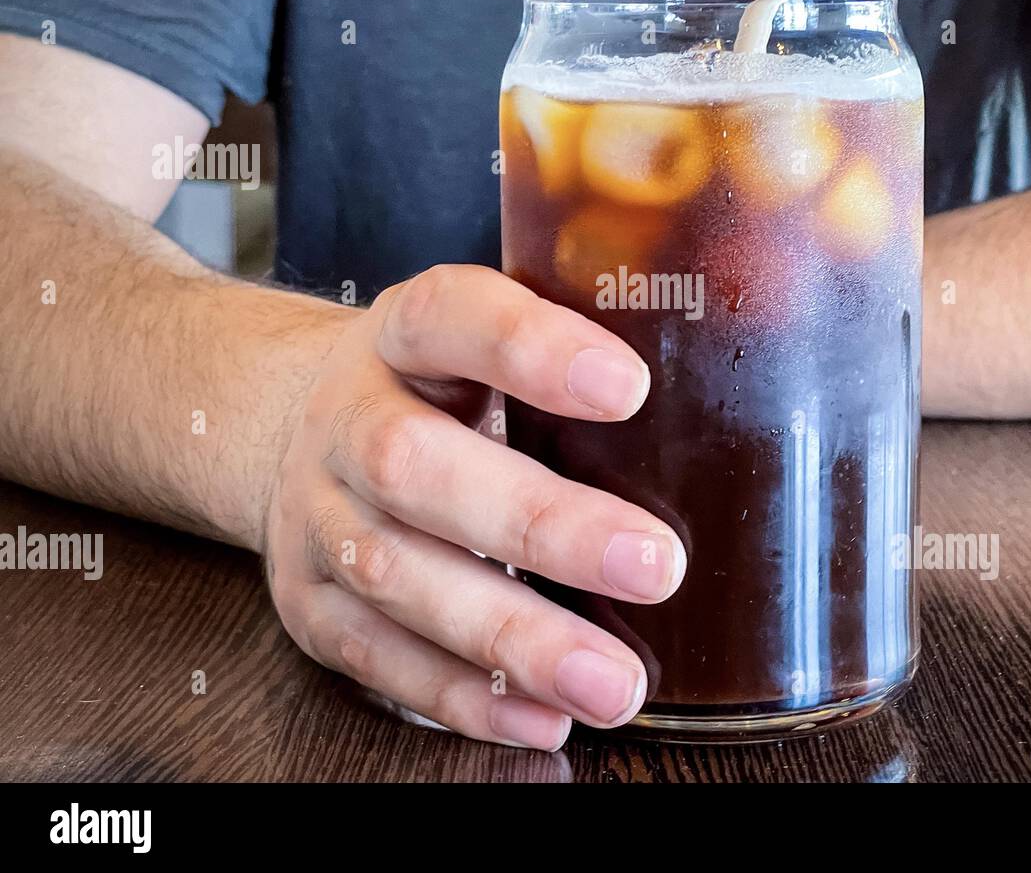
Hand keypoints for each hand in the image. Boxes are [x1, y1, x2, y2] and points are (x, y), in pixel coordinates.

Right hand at [262, 264, 684, 748]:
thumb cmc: (434, 388)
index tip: (631, 387)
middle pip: (413, 466)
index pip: (450, 317)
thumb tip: (732, 376)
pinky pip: (377, 658)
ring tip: (614, 683)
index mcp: (403, 334)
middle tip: (654, 566)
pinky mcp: (310, 605)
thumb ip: (568, 353)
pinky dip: (464, 698)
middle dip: (539, 524)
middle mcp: (346, 420)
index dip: (529, 348)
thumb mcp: (479, 339)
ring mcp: (317, 517)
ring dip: (512, 639)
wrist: (294, 429)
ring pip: (396, 577)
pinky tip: (544, 716)